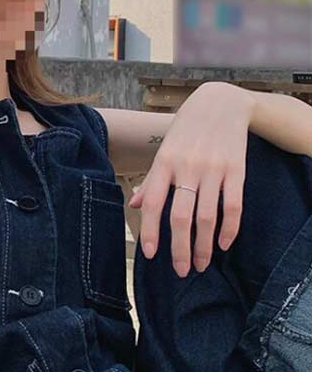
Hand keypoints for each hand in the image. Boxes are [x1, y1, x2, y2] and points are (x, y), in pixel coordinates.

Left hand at [129, 82, 256, 276]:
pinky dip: (230, 228)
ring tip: (202, 264)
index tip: (151, 254)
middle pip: (181, 217)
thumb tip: (135, 205)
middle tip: (181, 270)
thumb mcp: (163, 151)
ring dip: (204, 245)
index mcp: (165, 164)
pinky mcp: (236, 169)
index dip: (151, 231)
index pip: (154, 204)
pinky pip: (233, 204)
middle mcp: (188, 168)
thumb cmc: (185, 131)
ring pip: (207, 216)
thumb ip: (151, 180)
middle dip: (180, 248)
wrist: (221, 101)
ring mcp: (213, 169)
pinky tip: (224, 244)